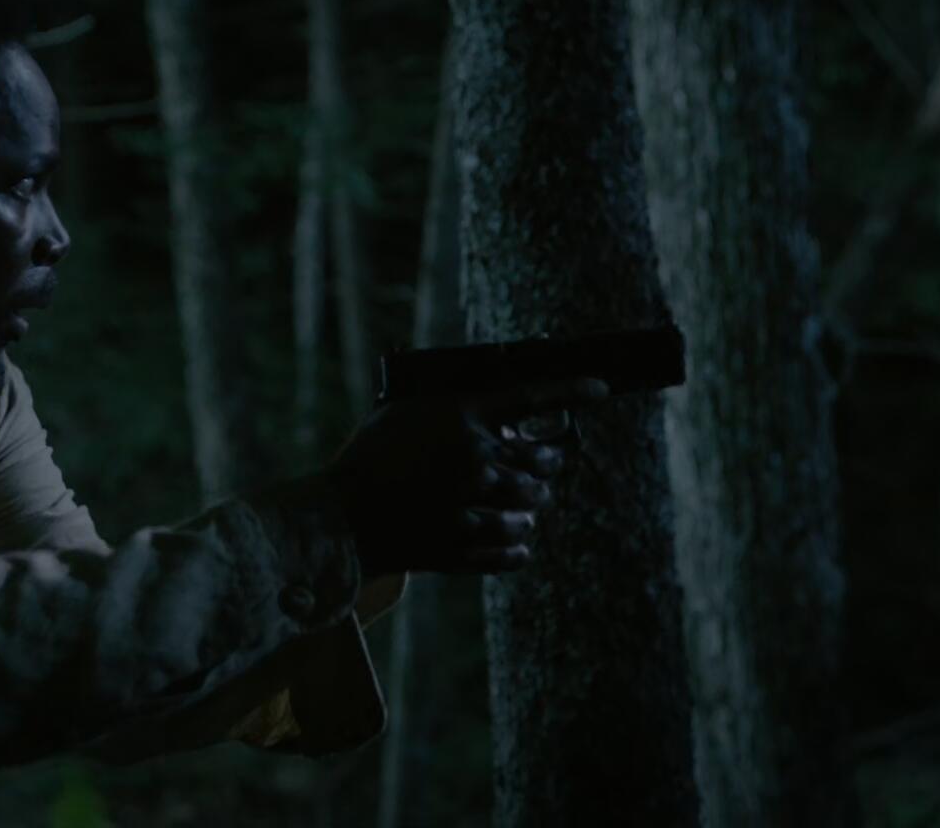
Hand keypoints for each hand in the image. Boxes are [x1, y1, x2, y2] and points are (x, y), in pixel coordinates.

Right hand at [325, 378, 609, 576]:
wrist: (337, 518)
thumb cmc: (367, 458)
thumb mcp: (402, 414)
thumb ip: (450, 409)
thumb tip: (498, 413)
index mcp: (459, 417)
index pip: (530, 397)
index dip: (571, 391)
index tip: (602, 390)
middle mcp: (474, 458)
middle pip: (540, 460)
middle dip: (549, 464)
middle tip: (547, 467)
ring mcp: (471, 505)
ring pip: (530, 508)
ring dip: (531, 509)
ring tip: (524, 511)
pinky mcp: (464, 547)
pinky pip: (512, 551)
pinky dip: (518, 549)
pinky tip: (518, 546)